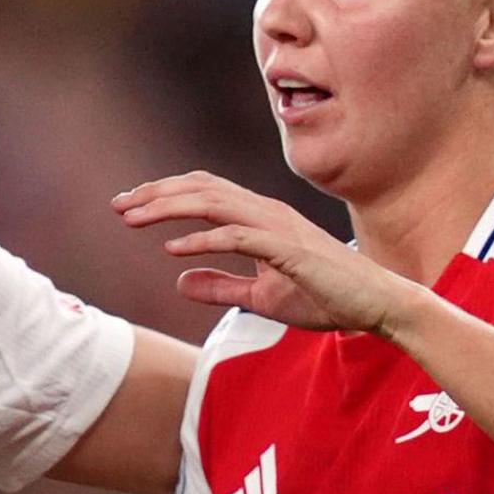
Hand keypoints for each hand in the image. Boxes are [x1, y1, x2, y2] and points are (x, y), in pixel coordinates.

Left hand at [115, 171, 419, 332]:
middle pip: (202, 188)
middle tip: (117, 206)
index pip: (205, 193)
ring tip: (133, 219)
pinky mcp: (289, 249)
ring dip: (169, 208)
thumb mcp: (261, 296)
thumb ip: (222, 286)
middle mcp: (267, 212)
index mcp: (260, 218)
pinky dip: (202, 239)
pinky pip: (238, 238)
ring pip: (214, 203)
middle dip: (155, 194)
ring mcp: (279, 227)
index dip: (164, 195)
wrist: (375, 305)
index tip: (128, 207)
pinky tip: (172, 249)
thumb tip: (179, 282)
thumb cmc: (325, 296)